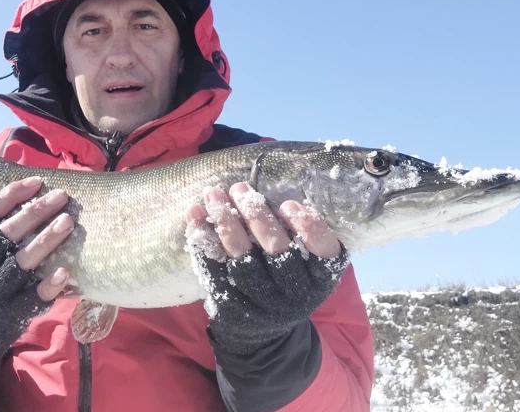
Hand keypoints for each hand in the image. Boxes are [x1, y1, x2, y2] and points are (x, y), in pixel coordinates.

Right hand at [0, 176, 74, 371]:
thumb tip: (25, 196)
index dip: (10, 195)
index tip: (36, 182)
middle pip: (5, 235)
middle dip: (35, 212)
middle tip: (61, 196)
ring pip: (20, 263)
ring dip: (45, 241)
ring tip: (68, 222)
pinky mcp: (9, 316)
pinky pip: (31, 299)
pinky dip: (48, 285)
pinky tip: (64, 272)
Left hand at [185, 182, 348, 356]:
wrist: (262, 334)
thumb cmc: (288, 281)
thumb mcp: (307, 266)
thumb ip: (299, 234)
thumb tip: (273, 186)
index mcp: (319, 280)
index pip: (324, 253)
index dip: (309, 228)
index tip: (290, 204)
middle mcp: (293, 293)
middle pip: (277, 250)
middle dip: (257, 215)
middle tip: (241, 188)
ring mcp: (260, 301)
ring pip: (242, 258)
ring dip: (227, 222)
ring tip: (214, 194)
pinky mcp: (230, 304)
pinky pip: (214, 268)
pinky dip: (203, 239)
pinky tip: (195, 214)